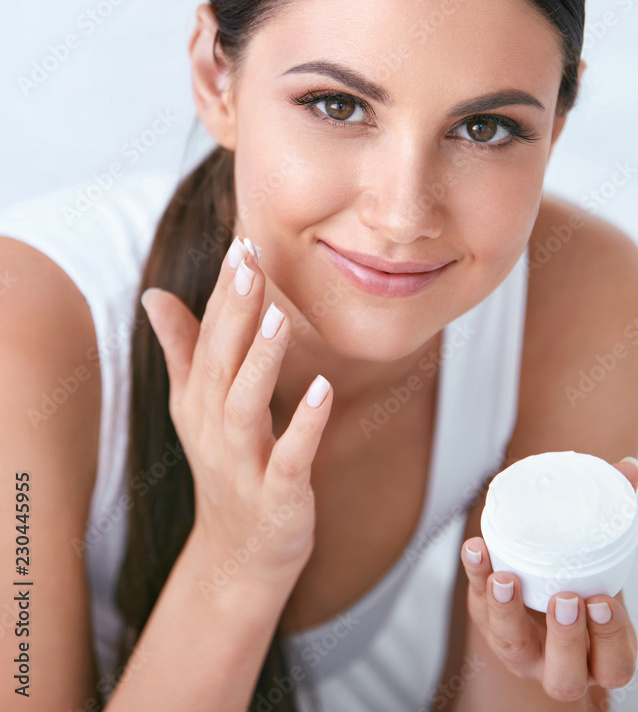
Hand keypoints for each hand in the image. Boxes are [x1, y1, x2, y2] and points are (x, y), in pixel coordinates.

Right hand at [140, 235, 332, 589]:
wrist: (238, 556)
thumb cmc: (224, 466)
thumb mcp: (196, 407)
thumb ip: (183, 349)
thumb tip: (153, 294)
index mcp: (198, 400)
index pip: (209, 336)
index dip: (224, 291)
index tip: (242, 243)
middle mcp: (213, 427)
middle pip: (220, 362)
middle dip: (234, 311)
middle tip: (249, 261)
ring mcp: (242, 464)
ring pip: (245, 406)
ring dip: (262, 361)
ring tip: (279, 318)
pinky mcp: (276, 497)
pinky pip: (288, 460)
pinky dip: (303, 428)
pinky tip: (322, 392)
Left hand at [460, 458, 637, 701]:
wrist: (542, 597)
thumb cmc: (582, 582)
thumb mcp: (603, 564)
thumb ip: (614, 517)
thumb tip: (629, 468)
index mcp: (600, 656)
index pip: (613, 664)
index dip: (610, 639)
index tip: (602, 600)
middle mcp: (560, 663)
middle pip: (564, 675)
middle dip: (565, 637)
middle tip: (564, 598)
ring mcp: (520, 646)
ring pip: (511, 643)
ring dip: (507, 611)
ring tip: (506, 578)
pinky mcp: (488, 619)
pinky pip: (478, 603)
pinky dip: (475, 575)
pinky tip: (476, 549)